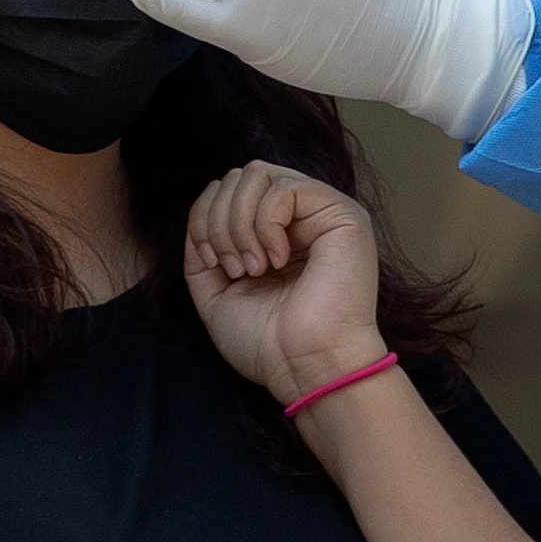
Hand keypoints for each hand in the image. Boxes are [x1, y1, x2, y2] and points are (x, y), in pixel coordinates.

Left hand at [181, 162, 389, 410]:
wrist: (307, 368)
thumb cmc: (269, 344)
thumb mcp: (216, 294)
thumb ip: (201, 254)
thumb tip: (198, 218)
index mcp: (275, 234)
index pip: (228, 191)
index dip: (204, 218)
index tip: (212, 265)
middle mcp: (301, 218)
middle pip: (239, 176)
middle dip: (219, 221)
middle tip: (236, 268)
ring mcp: (322, 213)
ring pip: (256, 173)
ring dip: (239, 223)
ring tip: (255, 267)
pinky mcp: (342, 215)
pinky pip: (283, 188)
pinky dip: (266, 224)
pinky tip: (278, 260)